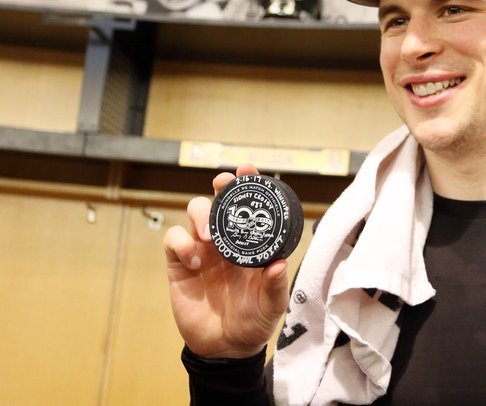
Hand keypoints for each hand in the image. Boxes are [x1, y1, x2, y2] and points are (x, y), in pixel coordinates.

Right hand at [163, 164, 290, 358]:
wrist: (225, 347)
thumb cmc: (253, 322)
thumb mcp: (271, 306)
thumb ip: (275, 286)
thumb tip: (279, 264)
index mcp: (251, 244)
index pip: (250, 207)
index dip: (248, 185)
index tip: (247, 169)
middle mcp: (227, 241)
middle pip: (220, 200)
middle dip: (221, 187)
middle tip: (224, 185)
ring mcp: (202, 249)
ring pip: (195, 212)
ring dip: (201, 215)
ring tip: (208, 237)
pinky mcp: (179, 264)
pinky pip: (173, 239)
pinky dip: (181, 243)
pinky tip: (194, 261)